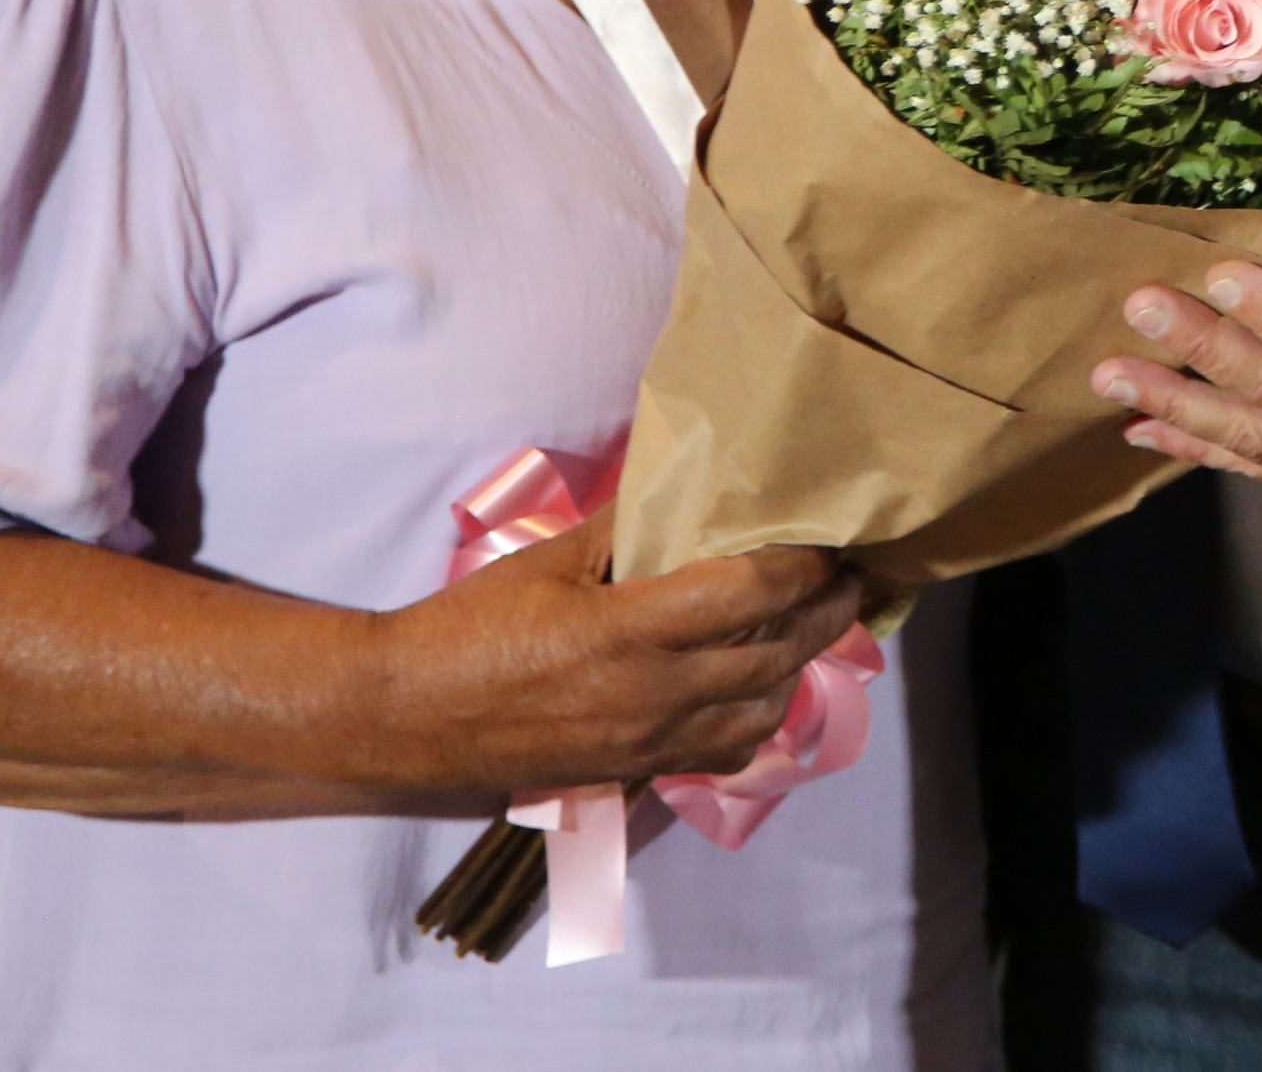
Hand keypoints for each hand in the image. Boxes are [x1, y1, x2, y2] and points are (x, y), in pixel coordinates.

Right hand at [367, 511, 866, 797]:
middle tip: (857, 575)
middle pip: (778, 654)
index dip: (803, 565)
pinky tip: (763, 688)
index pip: (752, 595)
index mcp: (630, 632)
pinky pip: (726, 753)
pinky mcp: (636, 772)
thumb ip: (626, 529)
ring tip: (817, 624)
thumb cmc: (469, 629)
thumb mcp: (548, 560)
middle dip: (827, 611)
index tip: (831, 536)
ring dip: (801, 665)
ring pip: (764, 710)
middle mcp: (654, 696)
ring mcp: (650, 743)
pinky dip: (760, 719)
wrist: (404, 719)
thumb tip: (684, 489)